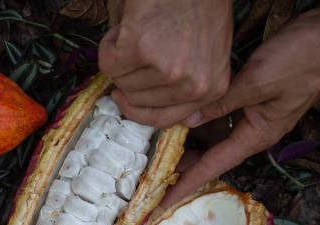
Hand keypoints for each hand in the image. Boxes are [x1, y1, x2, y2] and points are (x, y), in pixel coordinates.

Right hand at [98, 0, 232, 128]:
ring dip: (118, 56)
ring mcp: (167, 70)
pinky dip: (109, 43)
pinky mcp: (141, 51)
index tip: (123, 98)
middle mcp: (192, 85)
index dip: (137, 109)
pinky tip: (126, 25)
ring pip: (120, 80)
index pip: (164, 119)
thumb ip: (190, 84)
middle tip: (132, 49)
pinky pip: (107, 62)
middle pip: (136, 100)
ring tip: (135, 31)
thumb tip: (149, 104)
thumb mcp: (210, 52)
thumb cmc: (202, 4)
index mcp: (212, 88)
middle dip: (127, 75)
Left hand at [161, 8, 319, 205]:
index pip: (215, 165)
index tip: (162, 202)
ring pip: (216, 129)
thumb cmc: (306, 58)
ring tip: (159, 137)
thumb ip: (221, 103)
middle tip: (150, 167)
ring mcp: (258, 110)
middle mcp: (257, 127)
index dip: (186, 183)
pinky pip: (223, 110)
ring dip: (191, 134)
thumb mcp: (257, 81)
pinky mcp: (257, 92)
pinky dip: (203, 112)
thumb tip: (186, 120)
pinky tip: (184, 107)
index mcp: (260, 133)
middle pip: (212, 151)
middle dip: (183, 160)